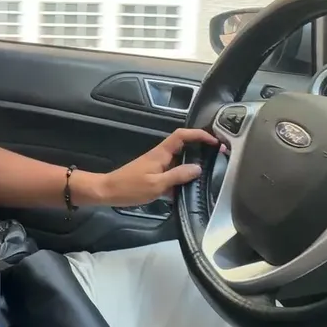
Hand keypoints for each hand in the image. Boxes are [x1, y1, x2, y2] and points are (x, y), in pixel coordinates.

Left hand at [80, 128, 218, 206]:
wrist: (108, 192)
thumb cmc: (130, 187)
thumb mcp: (157, 184)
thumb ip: (178, 176)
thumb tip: (198, 168)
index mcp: (161, 153)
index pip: (182, 135)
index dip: (198, 134)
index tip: (215, 141)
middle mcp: (160, 156)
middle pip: (183, 145)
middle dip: (200, 147)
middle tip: (218, 156)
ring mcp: (157, 165)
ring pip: (179, 159)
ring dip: (193, 162)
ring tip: (210, 171)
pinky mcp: (154, 174)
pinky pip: (173, 171)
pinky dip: (183, 175)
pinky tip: (191, 186)